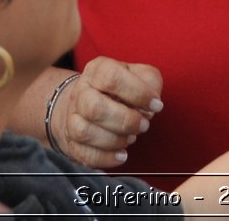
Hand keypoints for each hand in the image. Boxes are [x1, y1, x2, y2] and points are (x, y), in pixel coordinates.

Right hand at [49, 58, 163, 167]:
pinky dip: (105, 158)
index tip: (156, 105)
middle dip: (125, 120)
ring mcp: (72, 117)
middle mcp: (81, 92)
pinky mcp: (71, 142)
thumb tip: (152, 101)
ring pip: (85, 132)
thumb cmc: (118, 89)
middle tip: (143, 125)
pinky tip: (121, 154)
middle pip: (94, 108)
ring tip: (131, 138)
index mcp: (98, 70)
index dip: (138, 93)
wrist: (85, 103)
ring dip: (115, 140)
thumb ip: (150, 81)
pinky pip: (83, 154)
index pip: (112, 78)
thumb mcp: (138, 75)